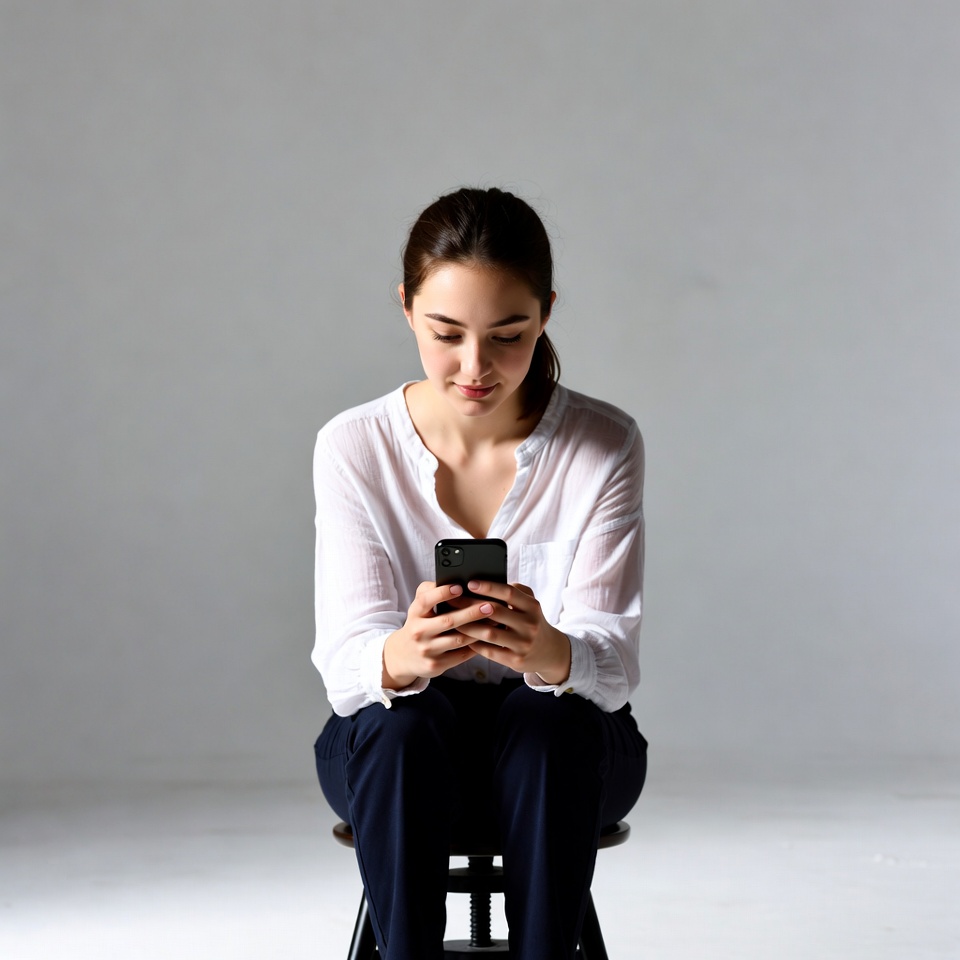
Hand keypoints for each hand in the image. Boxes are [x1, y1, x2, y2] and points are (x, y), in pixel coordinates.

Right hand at [381, 581, 492, 688]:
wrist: (404, 656)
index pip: (426, 600)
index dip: (443, 593)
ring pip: (458, 639)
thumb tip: (456, 580)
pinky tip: (488, 638)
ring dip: (479, 630)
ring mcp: (427, 650)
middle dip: (471, 613)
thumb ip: (432, 592)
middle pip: (448, 621)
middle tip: (490, 606)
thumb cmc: (420, 624)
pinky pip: (461, 655)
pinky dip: (476, 646)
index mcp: (415, 613)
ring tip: (496, 621)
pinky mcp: (436, 665)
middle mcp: (419, 631)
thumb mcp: (419, 608)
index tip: (460, 587)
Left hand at [453, 580, 571, 684]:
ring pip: (489, 633)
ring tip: (453, 619)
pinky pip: (489, 651)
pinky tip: (462, 637)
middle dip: (470, 605)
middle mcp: (530, 625)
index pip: (509, 593)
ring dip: (467, 626)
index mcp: (532, 607)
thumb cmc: (532, 621)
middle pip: (495, 612)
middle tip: (453, 600)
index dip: (488, 587)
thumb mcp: (530, 604)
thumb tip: (487, 581)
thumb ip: (515, 591)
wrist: (549, 651)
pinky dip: (473, 643)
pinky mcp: (515, 660)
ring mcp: (523, 644)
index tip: (470, 583)